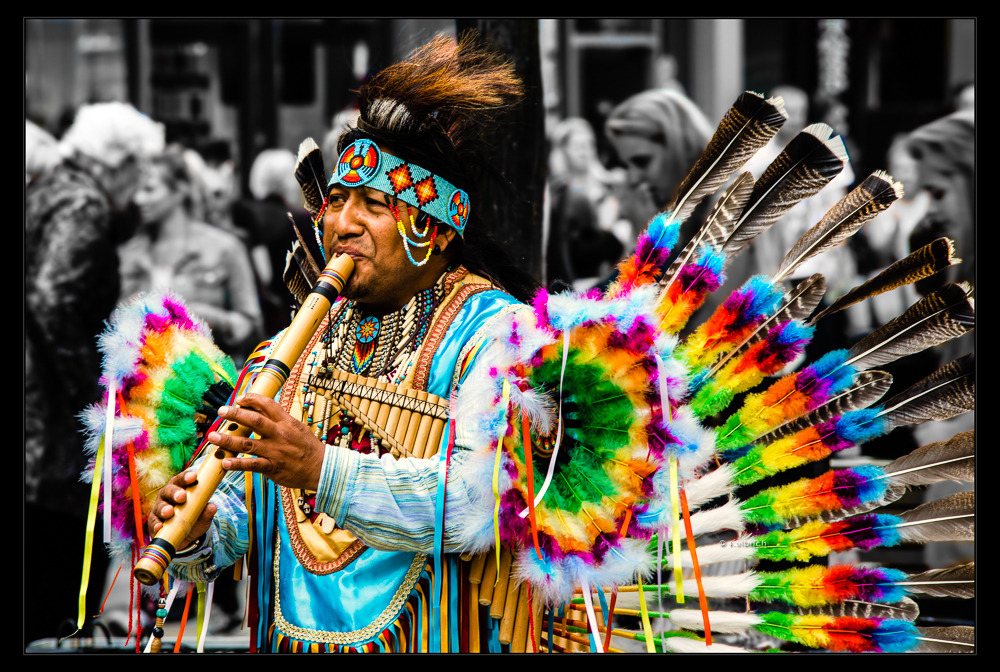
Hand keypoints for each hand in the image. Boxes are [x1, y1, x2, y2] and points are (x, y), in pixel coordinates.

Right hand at [148, 469, 217, 549]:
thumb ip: (207, 512)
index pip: (182, 480)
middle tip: (182, 496)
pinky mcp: (153, 522)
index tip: (193, 476)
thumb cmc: (194, 519)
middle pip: (169, 491)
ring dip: (164, 509)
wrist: (184, 538)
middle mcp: (167, 496)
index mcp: (180, 488)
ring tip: (169, 512)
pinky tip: (160, 526)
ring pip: (160, 506)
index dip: (186, 477)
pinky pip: (153, 522)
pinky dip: (156, 524)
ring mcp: (159, 508)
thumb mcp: (203, 516)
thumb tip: (212, 507)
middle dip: (175, 493)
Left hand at [209, 392, 325, 490]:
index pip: (267, 405)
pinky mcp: (273, 467)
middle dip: (235, 415)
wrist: (321, 467)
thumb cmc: (307, 447)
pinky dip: (238, 464)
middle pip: (254, 420)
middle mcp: (280, 434)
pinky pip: (252, 465)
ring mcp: (276, 451)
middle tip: (221, 411)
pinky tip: (225, 462)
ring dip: (228, 440)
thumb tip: (258, 408)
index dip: (251, 399)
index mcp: (286, 422)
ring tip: (213, 437)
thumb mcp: (296, 427)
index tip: (239, 399)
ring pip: (248, 444)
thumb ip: (278, 419)